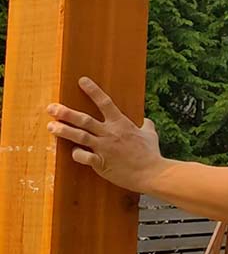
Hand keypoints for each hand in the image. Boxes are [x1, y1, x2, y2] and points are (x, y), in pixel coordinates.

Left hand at [47, 77, 164, 192]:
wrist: (151, 172)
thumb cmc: (151, 153)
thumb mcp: (150, 134)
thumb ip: (146, 125)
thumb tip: (145, 121)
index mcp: (121, 124)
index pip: (105, 103)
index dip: (93, 91)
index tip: (81, 81)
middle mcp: (110, 133)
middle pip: (85, 120)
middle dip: (66, 113)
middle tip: (52, 108)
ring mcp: (104, 148)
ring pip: (80, 136)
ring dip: (64, 131)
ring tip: (51, 126)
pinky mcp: (101, 163)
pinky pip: (84, 157)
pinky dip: (76, 154)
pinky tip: (72, 152)